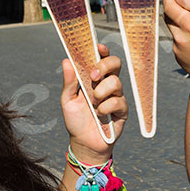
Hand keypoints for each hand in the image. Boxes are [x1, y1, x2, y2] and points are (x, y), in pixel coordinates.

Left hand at [60, 44, 126, 163]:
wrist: (84, 143)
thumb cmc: (76, 120)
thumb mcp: (68, 100)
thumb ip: (69, 82)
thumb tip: (66, 61)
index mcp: (94, 79)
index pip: (102, 59)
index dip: (103, 51)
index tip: (98, 47)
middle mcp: (107, 84)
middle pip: (116, 64)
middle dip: (105, 66)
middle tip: (93, 76)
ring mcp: (116, 96)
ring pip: (116, 82)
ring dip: (101, 91)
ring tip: (93, 103)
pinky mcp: (123, 110)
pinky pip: (118, 101)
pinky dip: (106, 107)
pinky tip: (100, 114)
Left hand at [163, 0, 189, 87]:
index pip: (169, 5)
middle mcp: (180, 38)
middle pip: (167, 17)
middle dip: (171, 7)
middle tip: (177, 1)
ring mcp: (178, 51)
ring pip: (172, 30)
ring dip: (177, 22)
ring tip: (189, 18)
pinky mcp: (180, 60)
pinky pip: (177, 44)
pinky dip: (183, 37)